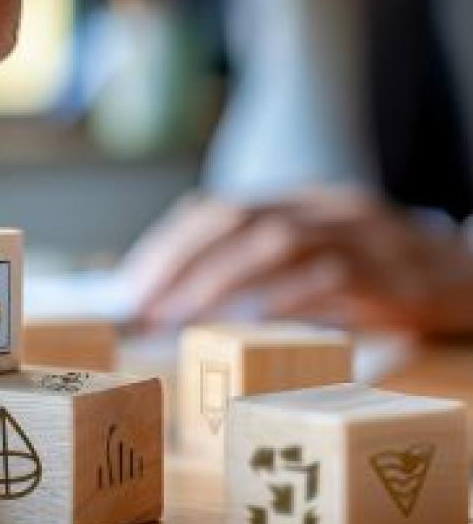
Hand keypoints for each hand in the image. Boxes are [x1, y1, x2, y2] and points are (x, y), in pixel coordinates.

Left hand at [125, 187, 472, 334]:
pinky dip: (284, 298)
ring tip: (179, 320)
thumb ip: (264, 269)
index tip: (130, 286)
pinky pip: (331, 278)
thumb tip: (182, 299)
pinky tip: (250, 322)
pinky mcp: (393, 275)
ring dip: (218, 281)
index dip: (168, 246)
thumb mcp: (322, 260)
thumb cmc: (385, 278)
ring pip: (276, 242)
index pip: (218, 209)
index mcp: (301, 201)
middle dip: (180, 263)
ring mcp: (362, 236)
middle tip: (143, 308)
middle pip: (236, 220)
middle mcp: (326, 208)